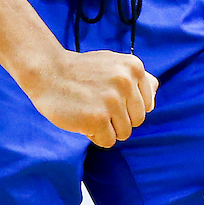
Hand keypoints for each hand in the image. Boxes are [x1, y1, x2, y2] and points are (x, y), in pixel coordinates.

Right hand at [30, 49, 157, 147]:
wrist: (48, 71)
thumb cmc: (81, 71)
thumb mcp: (113, 63)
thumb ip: (135, 77)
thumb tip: (156, 89)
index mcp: (134, 68)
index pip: (146, 105)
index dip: (127, 107)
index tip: (109, 98)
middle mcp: (126, 82)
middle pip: (137, 121)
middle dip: (118, 120)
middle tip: (98, 106)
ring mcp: (112, 100)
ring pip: (124, 133)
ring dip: (106, 129)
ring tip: (90, 112)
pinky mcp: (97, 118)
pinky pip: (107, 141)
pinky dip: (95, 136)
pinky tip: (83, 120)